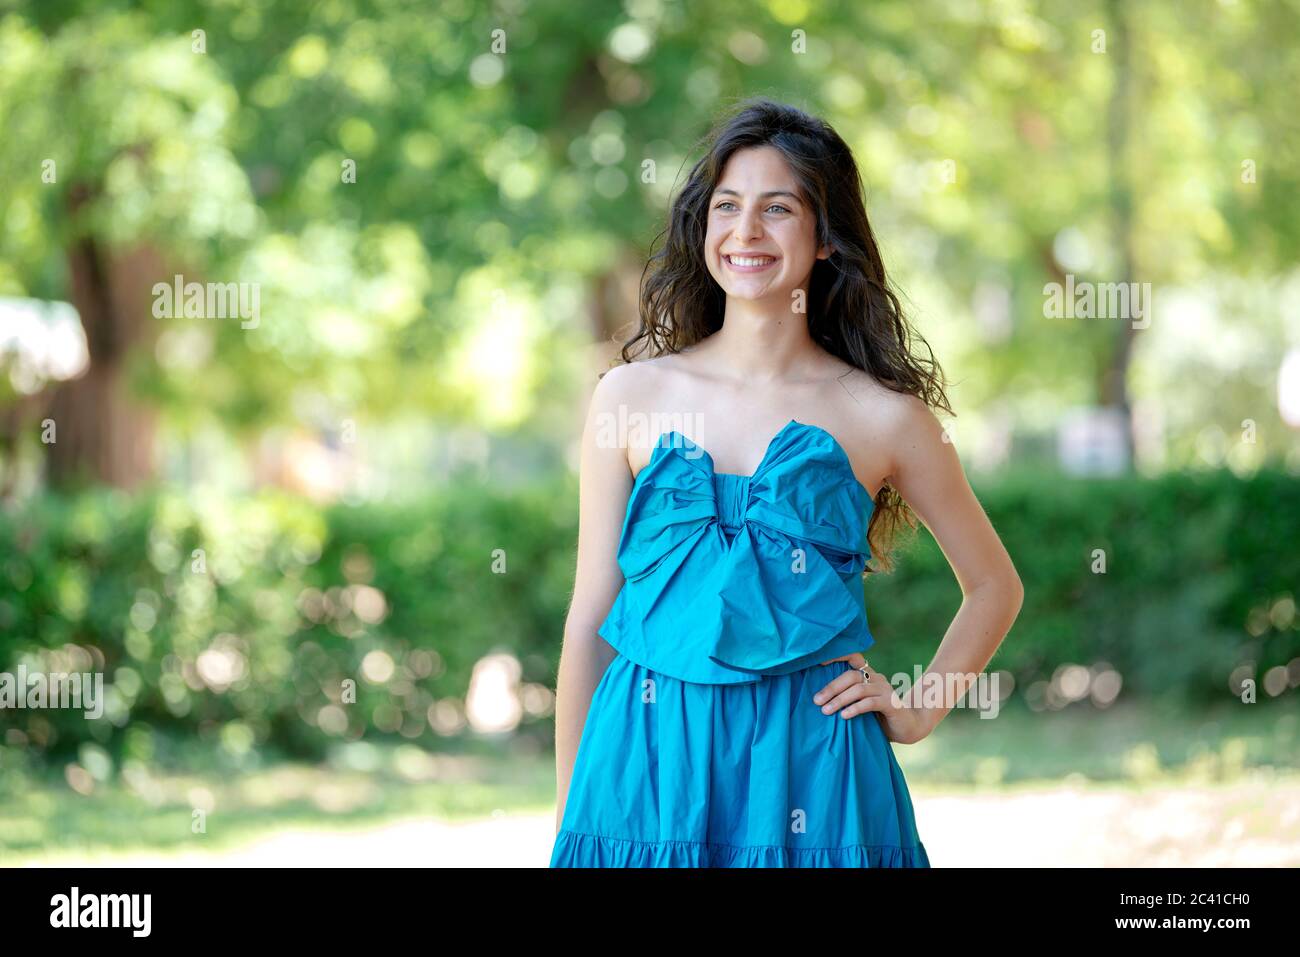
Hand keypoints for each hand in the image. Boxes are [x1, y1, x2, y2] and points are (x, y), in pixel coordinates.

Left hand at [813, 653, 933, 744]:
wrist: (908, 728)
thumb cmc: (879, 717)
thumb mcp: (861, 705)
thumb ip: (847, 698)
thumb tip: (818, 699)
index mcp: (869, 675)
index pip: (853, 657)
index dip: (837, 656)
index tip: (818, 663)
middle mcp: (877, 678)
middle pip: (851, 675)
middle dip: (832, 687)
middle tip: (817, 700)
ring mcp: (885, 690)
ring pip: (859, 689)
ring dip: (840, 699)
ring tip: (826, 711)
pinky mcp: (891, 703)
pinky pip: (870, 703)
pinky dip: (855, 708)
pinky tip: (844, 716)